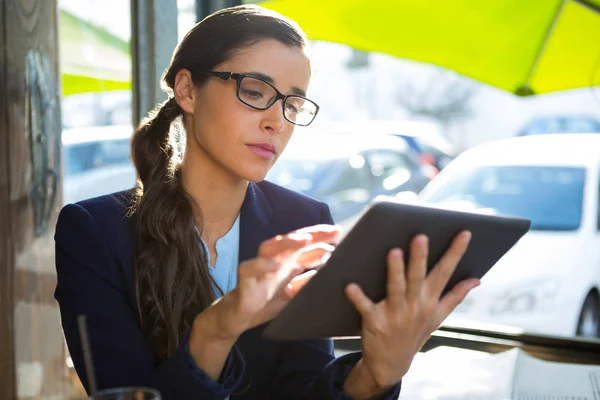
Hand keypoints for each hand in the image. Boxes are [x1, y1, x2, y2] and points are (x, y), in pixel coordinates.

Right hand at [189, 224, 340, 380]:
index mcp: (286, 264)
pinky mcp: (244, 280)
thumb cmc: (265, 302)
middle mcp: (273, 261)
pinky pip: (250, 268)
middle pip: (291, 241)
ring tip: (304, 240)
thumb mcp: (292, 294)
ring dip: (286, 242)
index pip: (304, 246)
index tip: (338, 232)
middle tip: (330, 231)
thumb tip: (329, 272)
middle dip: (310, 234)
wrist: (237, 319)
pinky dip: (262, 266)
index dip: (320, 238)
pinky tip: (275, 266)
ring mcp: (258, 268)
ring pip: (269, 247)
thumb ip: (307, 282)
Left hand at [345, 231, 479, 391]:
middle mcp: (415, 306)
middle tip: (421, 236)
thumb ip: (455, 296)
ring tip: (393, 252)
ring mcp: (395, 314)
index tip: (464, 233)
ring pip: (396, 289)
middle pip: (418, 277)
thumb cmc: (414, 333)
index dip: (455, 252)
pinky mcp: (374, 321)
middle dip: (420, 257)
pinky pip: (366, 307)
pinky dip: (358, 297)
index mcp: (430, 300)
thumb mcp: (438, 317)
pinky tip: (350, 285)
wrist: (391, 364)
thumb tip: (476, 279)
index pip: (445, 272)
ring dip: (394, 272)